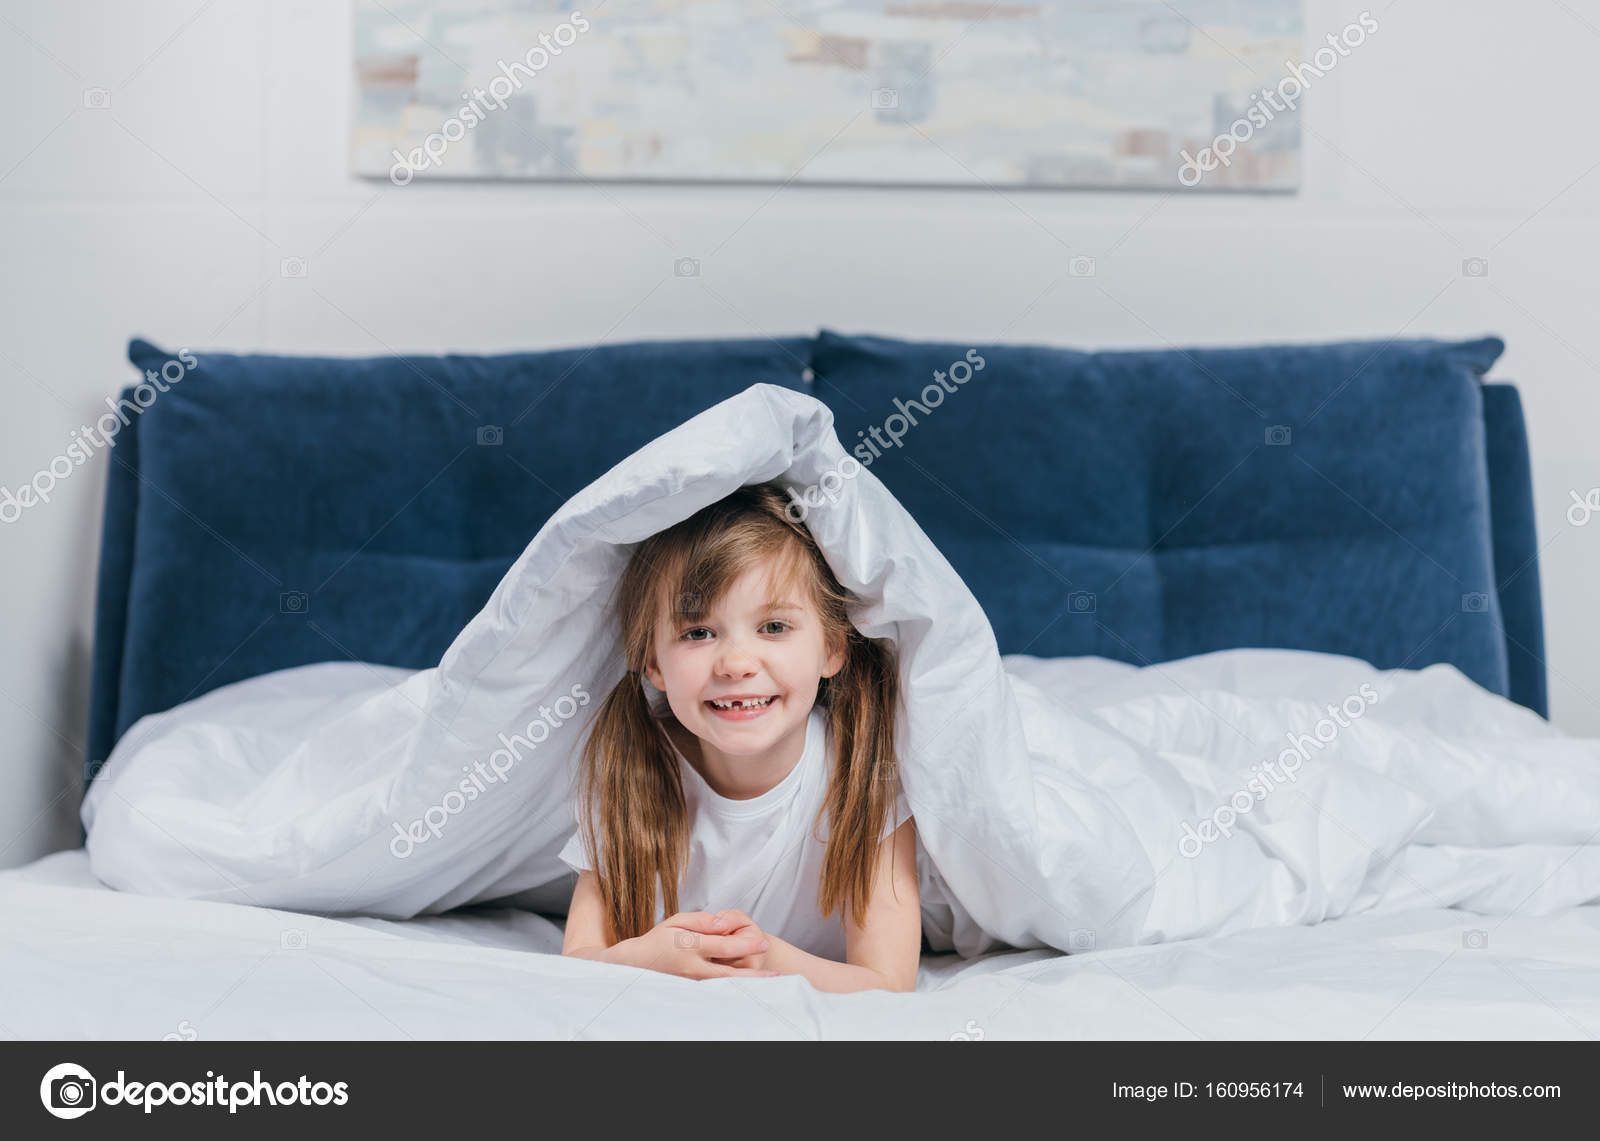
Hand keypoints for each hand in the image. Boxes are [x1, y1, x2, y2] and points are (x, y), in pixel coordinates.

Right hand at [618, 912, 777, 980]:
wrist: (636, 964)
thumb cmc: (657, 939)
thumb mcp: (676, 921)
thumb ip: (701, 921)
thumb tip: (721, 924)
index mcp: (690, 946)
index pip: (724, 946)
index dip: (745, 945)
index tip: (763, 943)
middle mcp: (693, 967)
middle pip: (729, 975)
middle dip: (754, 975)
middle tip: (776, 975)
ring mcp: (692, 982)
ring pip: (724, 987)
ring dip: (746, 986)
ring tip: (768, 984)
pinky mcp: (692, 990)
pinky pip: (716, 990)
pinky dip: (733, 991)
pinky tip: (747, 989)